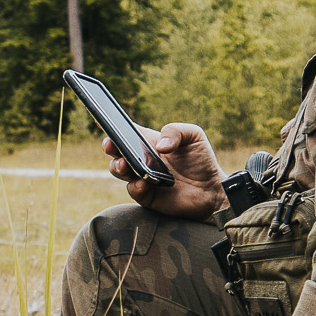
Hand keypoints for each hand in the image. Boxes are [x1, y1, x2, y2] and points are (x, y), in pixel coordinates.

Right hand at [104, 121, 227, 219]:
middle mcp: (141, 158)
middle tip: (111, 145)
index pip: (126, 130)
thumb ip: (176, 131)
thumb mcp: (194, 136)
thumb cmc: (201, 160)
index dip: (113, 125)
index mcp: (149, 141)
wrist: (212, 190)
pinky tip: (142, 183)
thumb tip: (160, 146)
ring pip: (120, 170)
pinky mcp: (147, 196)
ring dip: (118, 166)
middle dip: (110, 146)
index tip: (103, 119)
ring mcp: (142, 177)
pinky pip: (134, 190)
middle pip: (117, 151)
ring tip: (125, 164)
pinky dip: (135, 186)